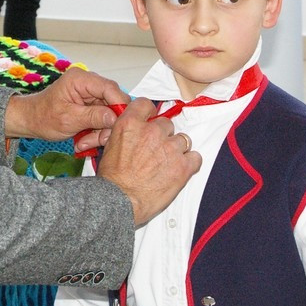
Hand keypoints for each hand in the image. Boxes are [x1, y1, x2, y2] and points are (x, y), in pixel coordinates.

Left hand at [4, 68, 128, 141]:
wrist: (31, 120)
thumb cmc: (43, 117)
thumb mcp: (68, 119)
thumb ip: (93, 117)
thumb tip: (115, 118)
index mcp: (80, 79)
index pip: (110, 88)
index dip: (119, 106)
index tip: (120, 125)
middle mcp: (88, 83)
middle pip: (112, 102)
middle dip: (107, 124)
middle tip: (99, 141)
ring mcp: (90, 94)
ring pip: (109, 113)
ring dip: (100, 131)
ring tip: (85, 144)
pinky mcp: (91, 105)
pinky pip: (102, 118)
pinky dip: (96, 132)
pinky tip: (84, 141)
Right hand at [95, 99, 202, 226]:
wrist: (120, 201)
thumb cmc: (113, 180)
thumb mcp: (110, 146)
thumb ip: (124, 133)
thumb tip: (133, 131)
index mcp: (131, 124)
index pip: (146, 104)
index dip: (150, 114)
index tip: (151, 121)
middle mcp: (152, 132)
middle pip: (167, 124)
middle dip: (163, 136)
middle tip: (156, 151)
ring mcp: (170, 148)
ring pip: (183, 139)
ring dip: (177, 150)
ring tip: (167, 163)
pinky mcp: (183, 166)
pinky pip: (196, 157)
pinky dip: (189, 163)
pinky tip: (179, 170)